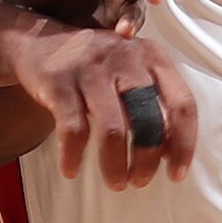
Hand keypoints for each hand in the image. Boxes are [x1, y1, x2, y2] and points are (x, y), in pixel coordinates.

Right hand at [9, 23, 197, 187]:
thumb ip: (155, 100)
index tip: (176, 173)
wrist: (38, 40)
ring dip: (115, 164)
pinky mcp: (59, 81)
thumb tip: (171, 149)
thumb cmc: (95, 65)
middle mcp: (125, 58)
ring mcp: (91, 69)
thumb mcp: (131, 69)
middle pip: (148, 119)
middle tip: (140, 180)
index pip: (182, 103)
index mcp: (152, 57)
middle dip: (147, 158)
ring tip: (115, 182)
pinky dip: (73, 155)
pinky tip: (71, 170)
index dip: (183, 144)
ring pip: (113, 129)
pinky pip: (72, 129)